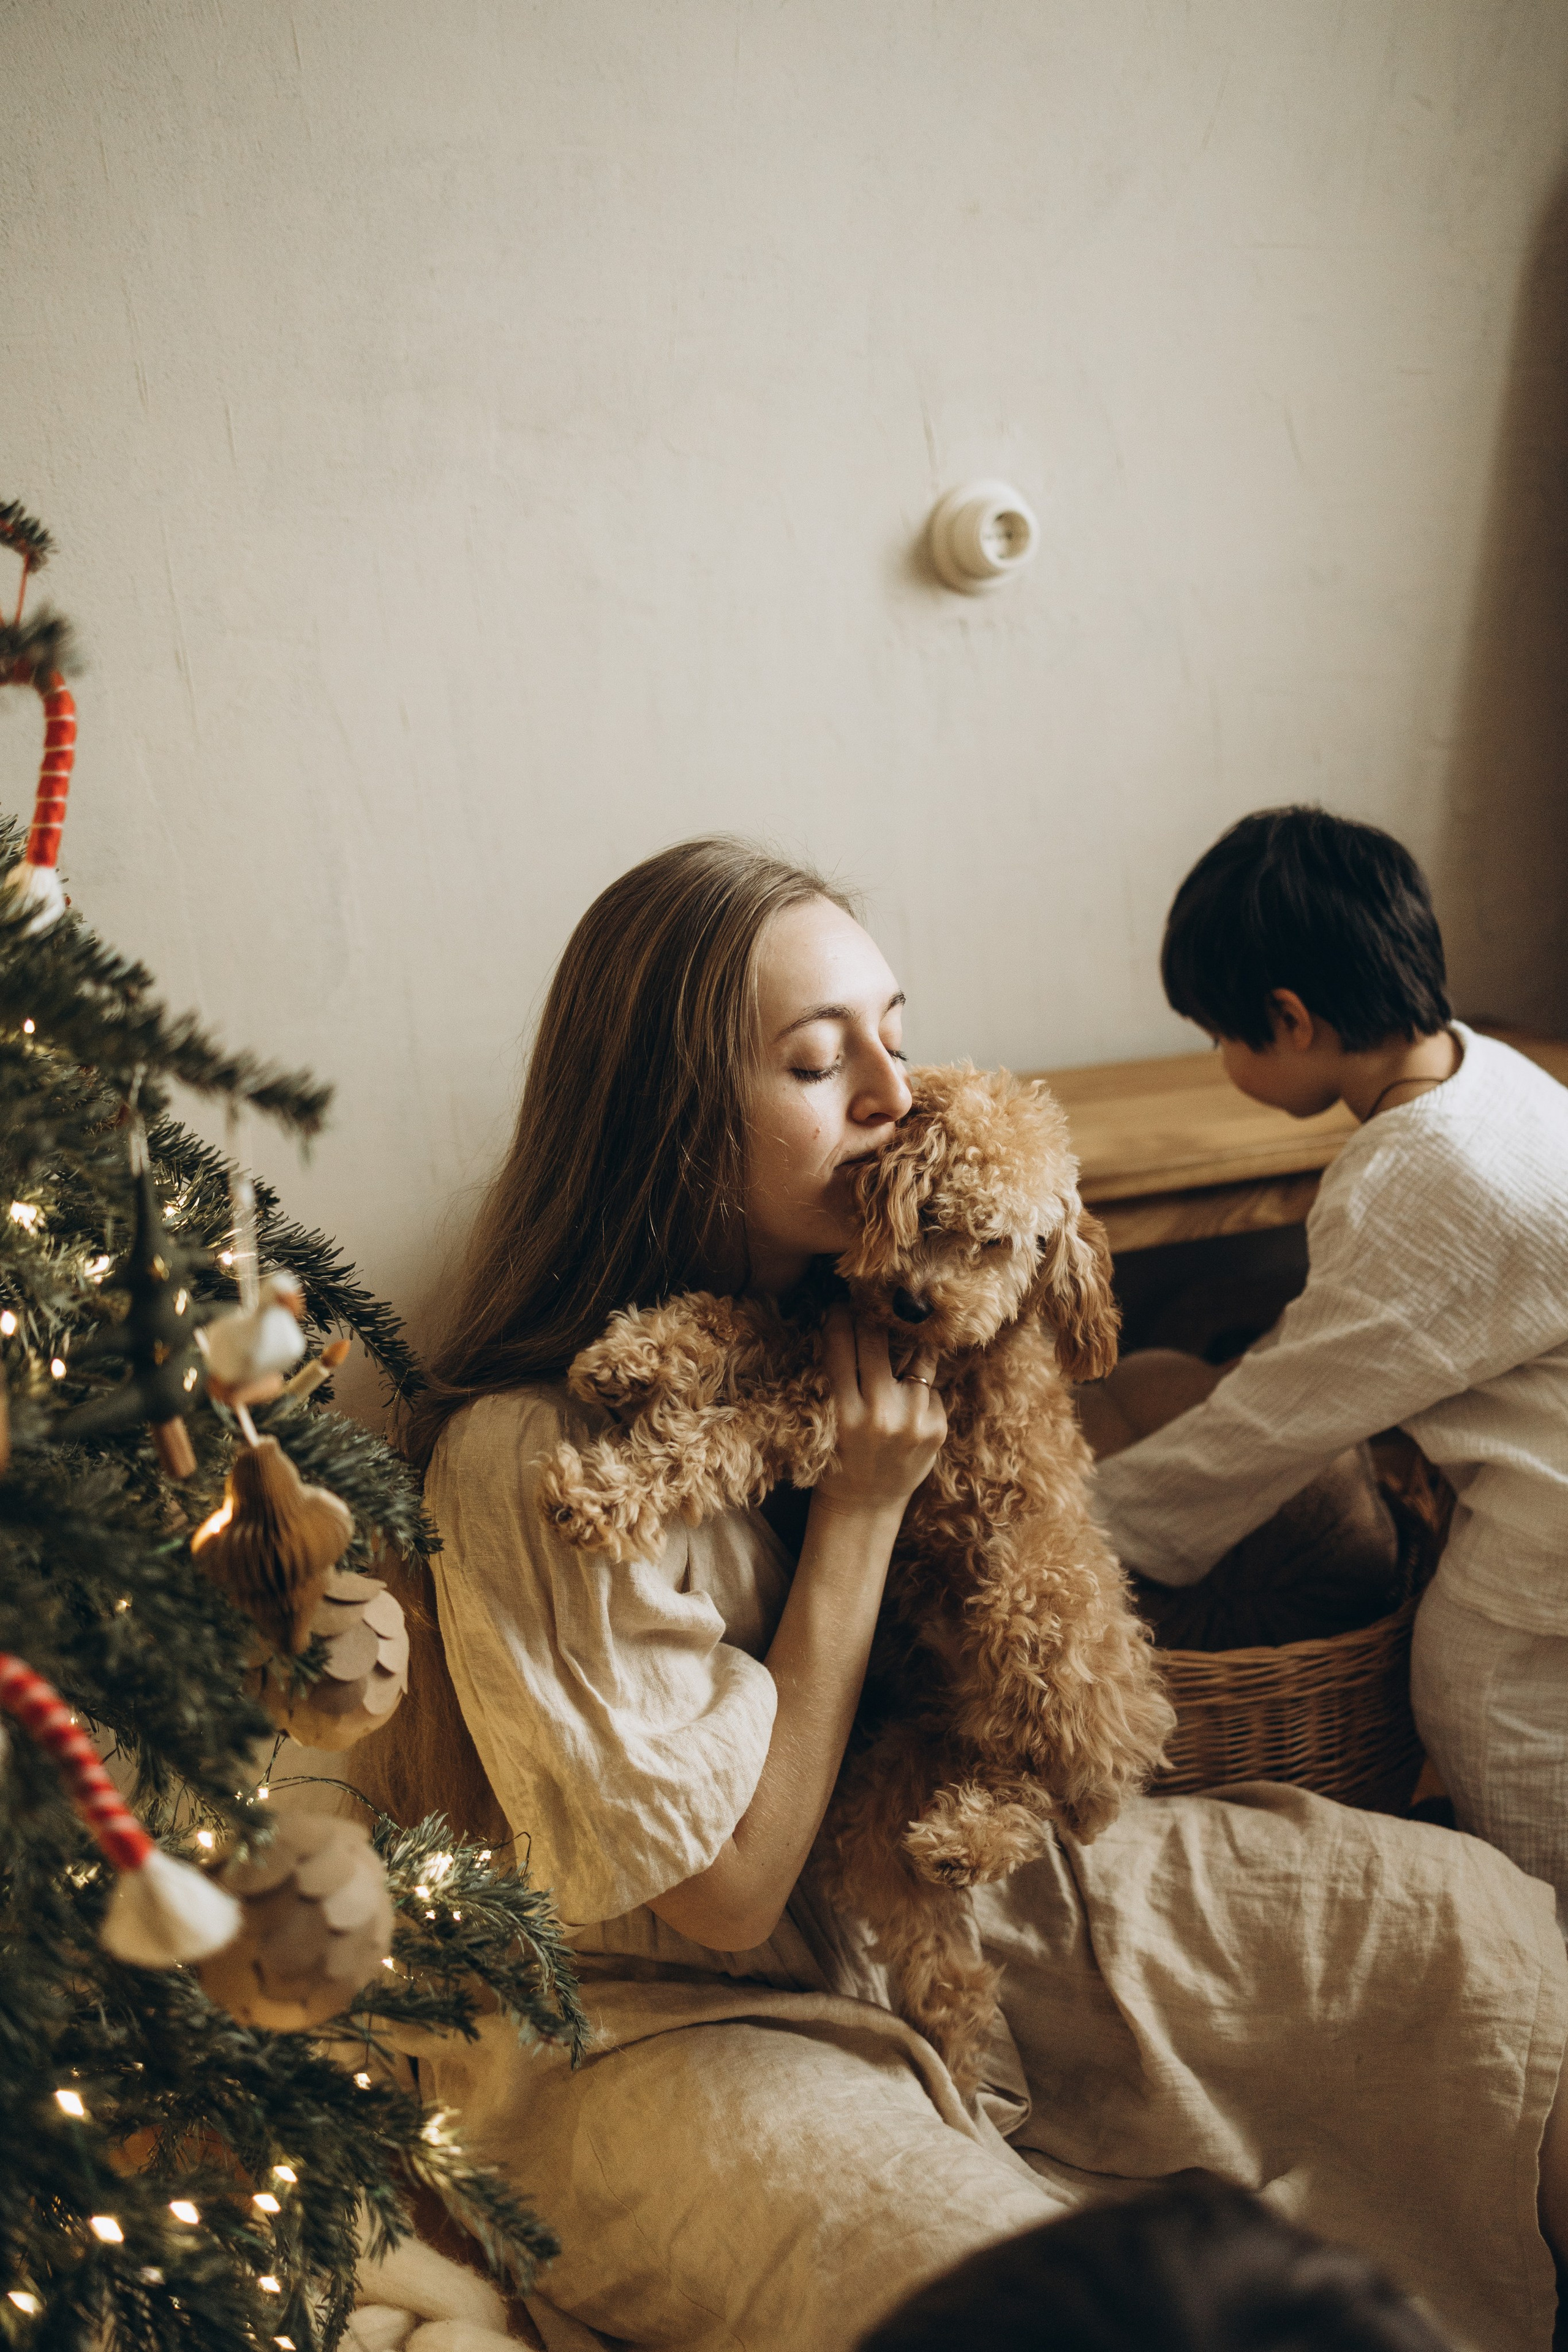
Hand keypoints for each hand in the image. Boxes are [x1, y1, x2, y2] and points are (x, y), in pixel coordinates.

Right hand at [813, 1306, 945, 1519]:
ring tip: (894, 1353)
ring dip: (903, 1352)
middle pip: (877, 1341)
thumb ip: (835, 1378)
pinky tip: (906, 1401)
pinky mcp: (938, 1428)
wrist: (865, 1506)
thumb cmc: (838, 1457)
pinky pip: (930, 1386)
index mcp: (844, 1413)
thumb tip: (840, 1319)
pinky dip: (918, 1386)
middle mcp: (881, 1415)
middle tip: (867, 1311)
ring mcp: (914, 1421)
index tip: (840, 1306)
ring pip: (914, 1357)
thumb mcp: (826, 1420)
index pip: (840, 1344)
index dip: (838, 1316)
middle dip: (870, 1320)